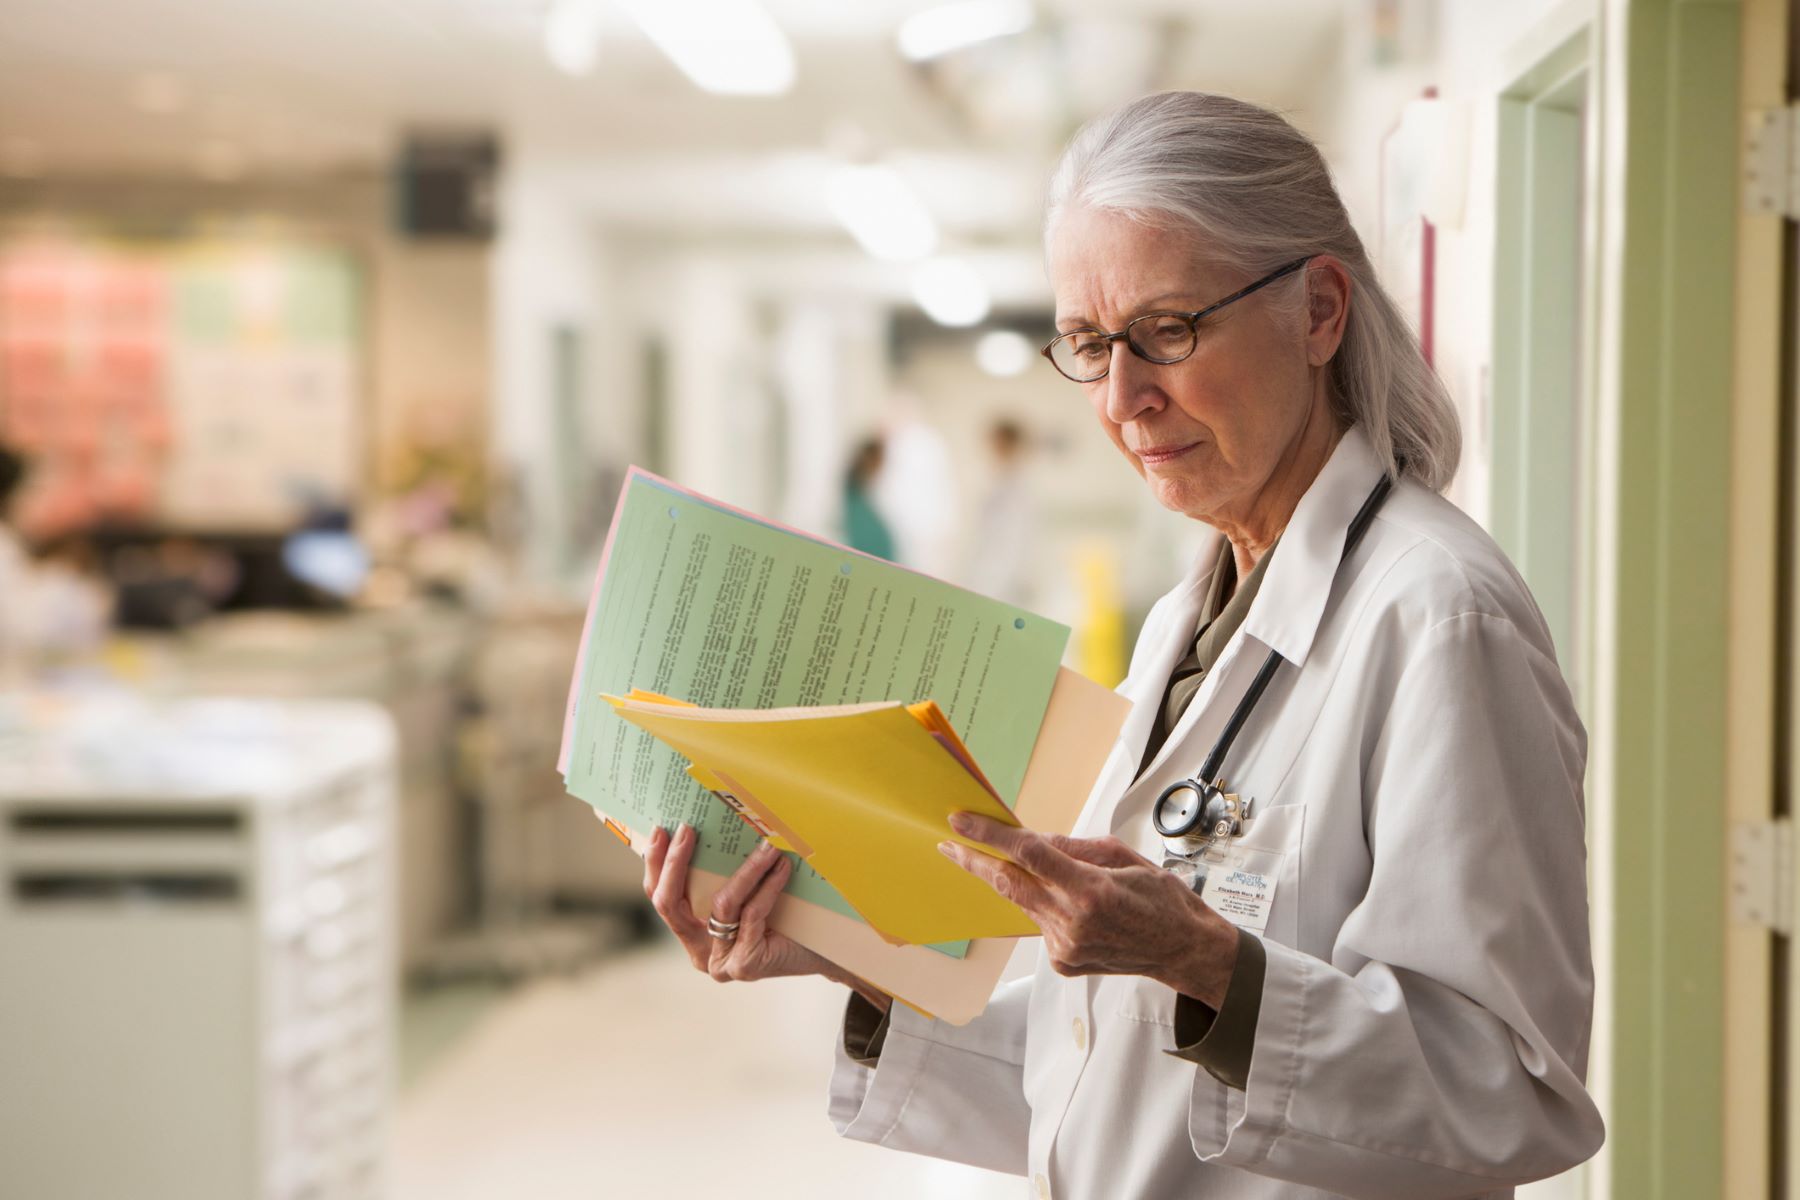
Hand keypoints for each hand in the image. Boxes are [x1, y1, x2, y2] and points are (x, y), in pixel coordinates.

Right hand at [644, 824, 891, 1011]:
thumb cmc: (786, 916)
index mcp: (692, 934)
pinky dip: (768, 885)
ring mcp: (721, 961)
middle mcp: (699, 951)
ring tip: (766, 842)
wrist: (825, 951)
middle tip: (687, 829)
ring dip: (745, 868)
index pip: (662, 898)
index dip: (656, 865)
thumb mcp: (746, 892)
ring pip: (721, 902)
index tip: (661, 830)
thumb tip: (712, 822)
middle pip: (671, 905)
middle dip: (676, 863)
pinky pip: (752, 913)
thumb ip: (723, 873)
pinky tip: (782, 865)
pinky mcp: (745, 964)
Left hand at [938, 812, 1238, 1006]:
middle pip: (1009, 885)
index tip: (962, 821)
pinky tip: (1071, 906)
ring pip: (1024, 905)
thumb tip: (1035, 840)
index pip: (1029, 854)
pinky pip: (1041, 925)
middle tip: (951, 844)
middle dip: (975, 862)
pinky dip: (1045, 908)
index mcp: (1091, 889)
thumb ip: (1075, 848)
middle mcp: (1073, 921)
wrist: (1184, 950)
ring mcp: (1065, 947)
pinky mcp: (1063, 962)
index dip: (991, 836)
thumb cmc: (1163, 899)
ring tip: (1019, 867)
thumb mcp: (1125, 857)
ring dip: (1018, 884)